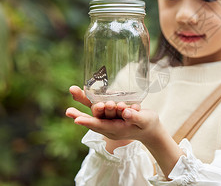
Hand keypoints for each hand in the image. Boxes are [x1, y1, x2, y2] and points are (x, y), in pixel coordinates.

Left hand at [66, 86, 183, 176]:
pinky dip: (89, 98)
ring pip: (93, 110)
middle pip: (93, 118)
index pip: (101, 126)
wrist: (148, 126)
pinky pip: (97, 104)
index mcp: (117, 130)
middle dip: (83, 113)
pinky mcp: (109, 111)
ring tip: (73, 91)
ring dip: (84, 100)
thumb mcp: (145, 121)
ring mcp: (108, 118)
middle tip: (71, 110)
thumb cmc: (148, 124)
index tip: (77, 120)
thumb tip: (125, 112)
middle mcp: (109, 125)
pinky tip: (81, 90)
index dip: (89, 122)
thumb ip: (135, 116)